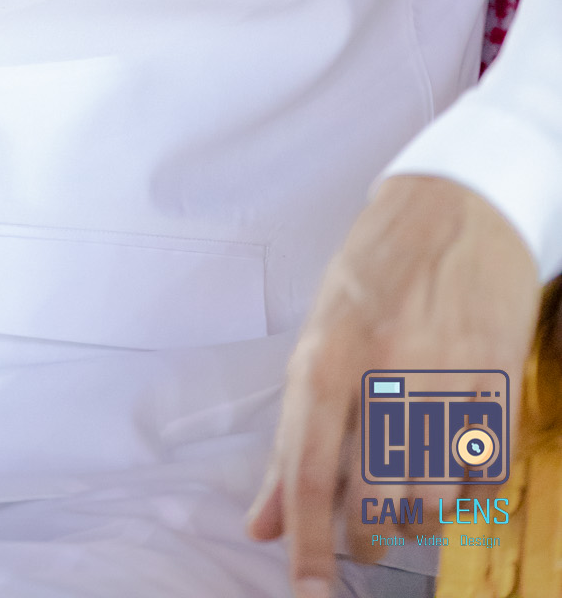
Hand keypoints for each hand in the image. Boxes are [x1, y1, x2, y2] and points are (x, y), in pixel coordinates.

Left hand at [245, 173, 537, 596]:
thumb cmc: (376, 273)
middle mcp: (383, 369)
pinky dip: (467, 485)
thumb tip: (264, 525)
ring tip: (412, 477)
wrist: (455, 203)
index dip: (306, 545)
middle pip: (372, 499)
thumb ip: (293, 436)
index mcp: (326, 355)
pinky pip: (483, 474)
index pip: (309, 471)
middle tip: (367, 518)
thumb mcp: (319, 337)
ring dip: (418, 510)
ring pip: (431, 498)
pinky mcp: (498, 378)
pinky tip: (454, 457)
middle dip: (367, 529)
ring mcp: (445, 375)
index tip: (307, 594)